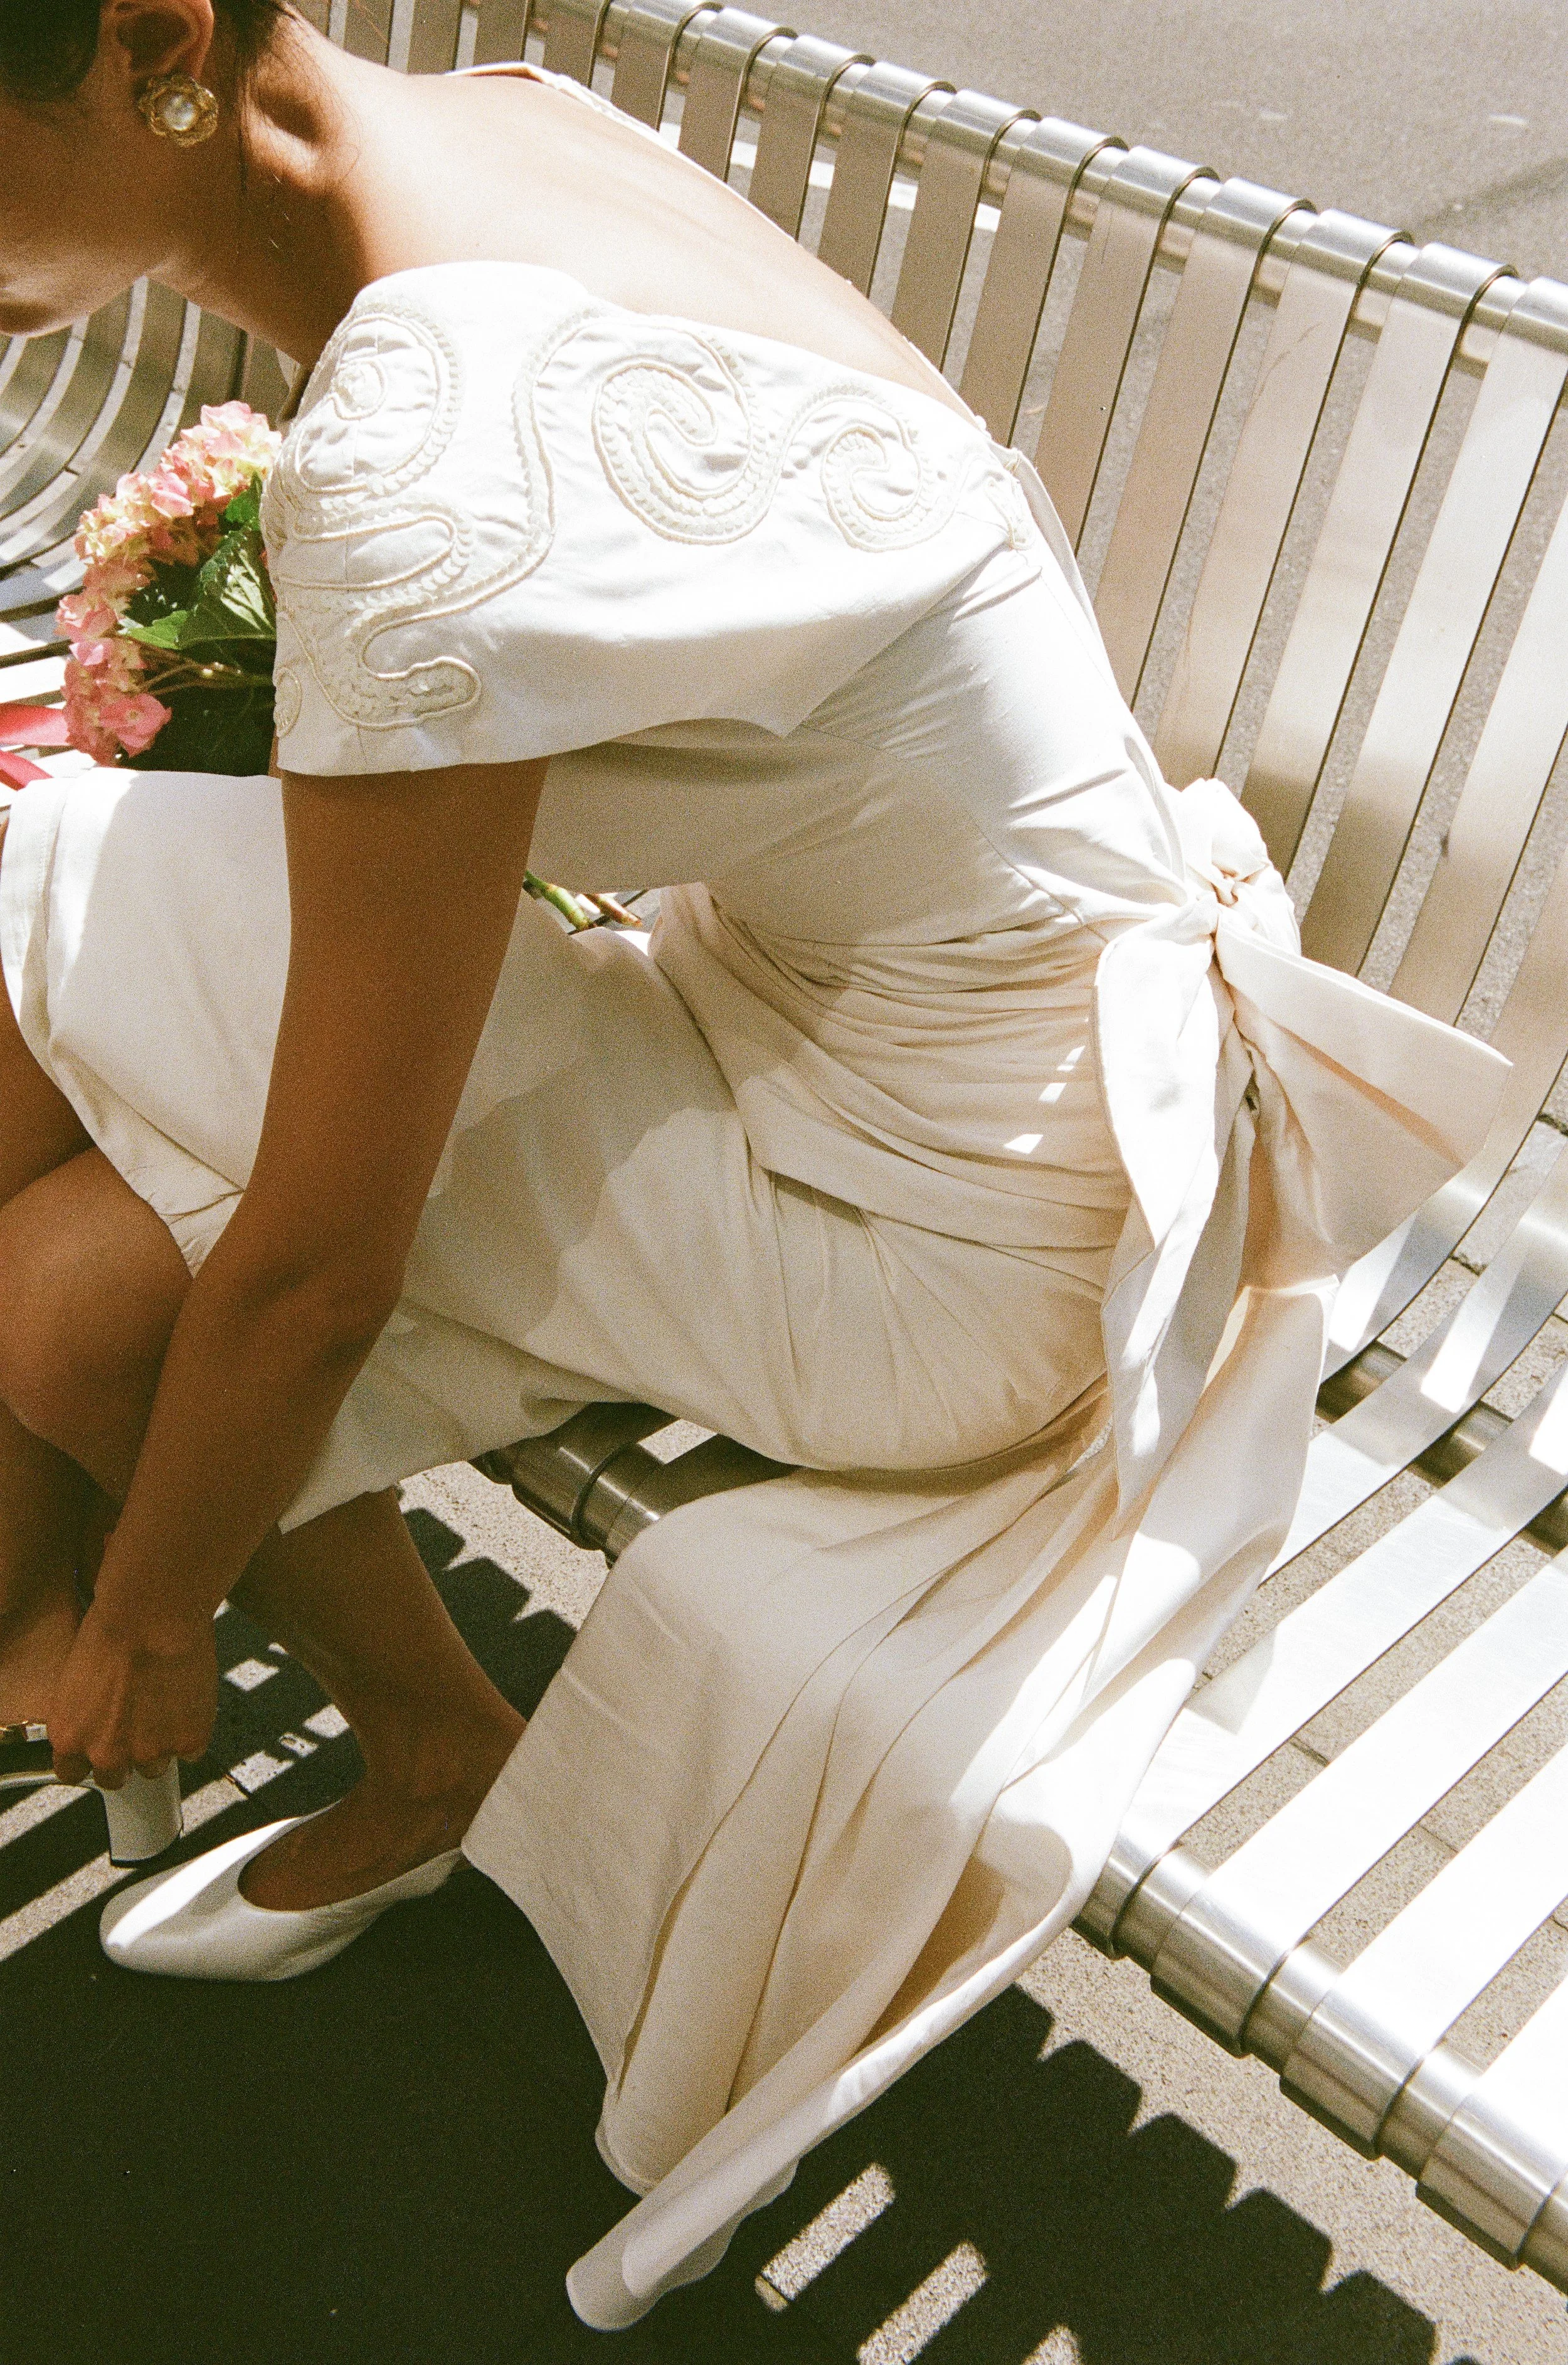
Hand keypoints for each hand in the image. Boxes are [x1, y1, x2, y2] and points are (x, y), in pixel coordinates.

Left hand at [49, 1597, 216, 1789]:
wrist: (153, 1613)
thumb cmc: (113, 1628)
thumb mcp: (77, 1679)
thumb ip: (86, 1714)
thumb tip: (98, 1722)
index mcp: (70, 1737)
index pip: (72, 1773)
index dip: (89, 1757)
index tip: (100, 1744)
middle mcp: (106, 1754)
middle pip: (114, 1778)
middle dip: (125, 1755)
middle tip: (138, 1724)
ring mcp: (150, 1752)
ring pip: (155, 1766)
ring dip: (160, 1743)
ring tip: (166, 1704)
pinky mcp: (189, 1741)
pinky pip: (192, 1749)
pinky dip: (192, 1729)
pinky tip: (187, 1698)